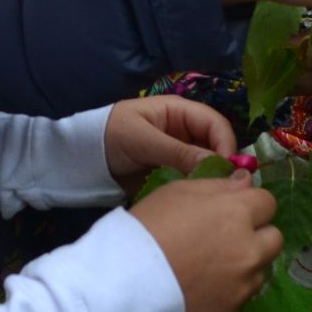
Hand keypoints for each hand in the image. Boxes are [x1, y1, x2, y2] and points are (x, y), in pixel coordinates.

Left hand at [105, 95, 235, 192]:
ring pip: (207, 165)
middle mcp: (185, 131)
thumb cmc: (112, 135)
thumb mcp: (143, 140)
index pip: (215, 124)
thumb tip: (217, 163)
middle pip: (216, 145)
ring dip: (210, 178)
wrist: (83, 156)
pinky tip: (195, 200)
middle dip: (222, 164)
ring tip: (210, 196)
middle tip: (223, 189)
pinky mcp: (172, 172)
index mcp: (180, 112)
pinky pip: (192, 179)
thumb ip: (178, 151)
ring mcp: (179, 153)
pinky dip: (196, 188)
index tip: (229, 169)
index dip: (226, 143)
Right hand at [131, 173, 283, 311]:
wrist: (126, 282)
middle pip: (274, 239)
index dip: (249, 204)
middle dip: (257, 236)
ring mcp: (243, 286)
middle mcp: (250, 250)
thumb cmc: (150, 227)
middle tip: (228, 240)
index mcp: (239, 214)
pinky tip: (202, 290)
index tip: (231, 211)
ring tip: (211, 268)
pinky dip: (228, 294)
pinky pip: (240, 299)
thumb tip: (246, 182)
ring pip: (260, 271)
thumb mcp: (179, 191)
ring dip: (245, 266)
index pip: (268, 203)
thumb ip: (219, 185)